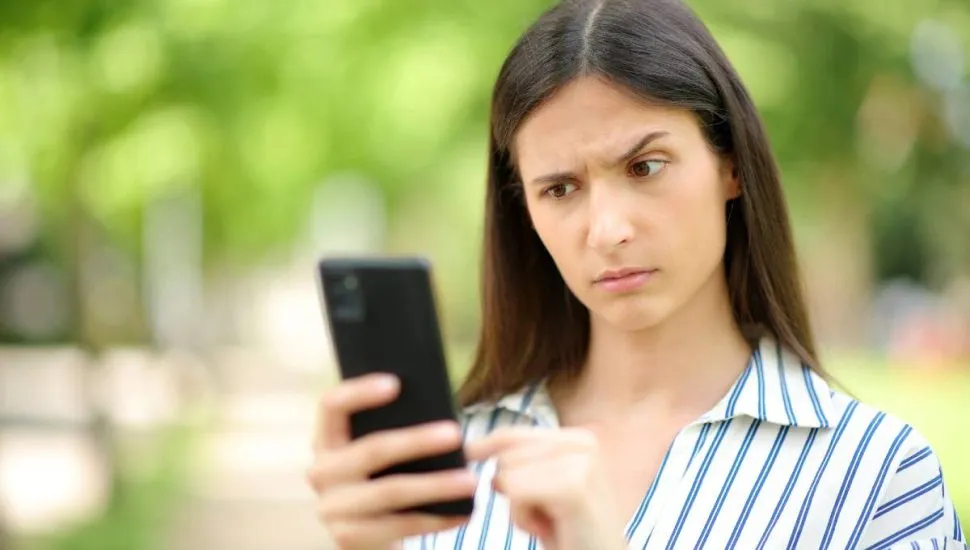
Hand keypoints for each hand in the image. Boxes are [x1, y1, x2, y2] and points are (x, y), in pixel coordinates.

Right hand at [306, 373, 476, 549]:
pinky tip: (462, 513)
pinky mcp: (346, 538)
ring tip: (470, 481)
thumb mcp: (382, 454)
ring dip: (435, 485)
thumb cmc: (382, 478)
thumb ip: (401, 430)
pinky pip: (398, 525)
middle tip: (455, 434)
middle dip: (417, 441)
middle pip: (371, 450)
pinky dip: (435, 519)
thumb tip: (450, 420)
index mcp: (327, 439)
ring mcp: (331, 508)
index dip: (359, 392)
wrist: (367, 535)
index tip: (396, 383)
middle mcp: (321, 471)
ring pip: (390, 491)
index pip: (331, 406)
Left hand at [465, 427, 627, 549]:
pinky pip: (516, 493)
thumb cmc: (569, 531)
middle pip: (505, 455)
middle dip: (512, 490)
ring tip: (550, 521)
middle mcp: (583, 442)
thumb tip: (472, 447)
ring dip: (519, 508)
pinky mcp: (574, 486)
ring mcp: (581, 462)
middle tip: (546, 515)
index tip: (465, 451)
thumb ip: (519, 462)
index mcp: (577, 439)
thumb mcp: (541, 488)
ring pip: (507, 475)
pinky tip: (549, 528)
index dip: (485, 446)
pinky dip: (523, 518)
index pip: (513, 434)